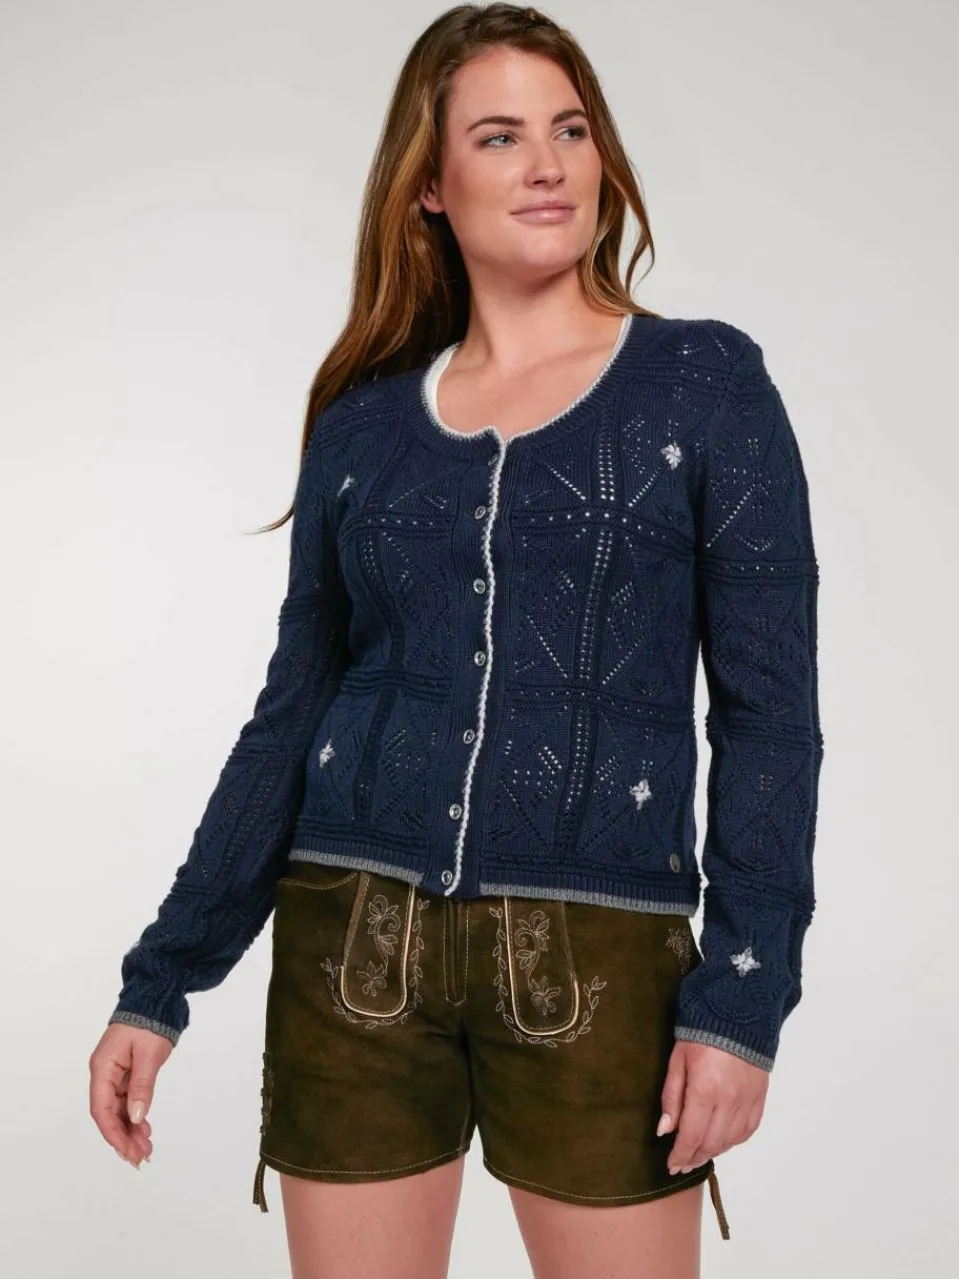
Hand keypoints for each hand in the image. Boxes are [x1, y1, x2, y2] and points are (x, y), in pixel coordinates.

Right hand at [89, 1022, 172, 1167]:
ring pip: (118, 1110)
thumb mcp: (148, 1055)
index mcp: (103, 1067)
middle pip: (108, 1113)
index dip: (113, 1133)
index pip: (101, 1109)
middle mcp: (104, 1073)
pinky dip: (135, 1116)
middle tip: (140, 1157)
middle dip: (123, 1137)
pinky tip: (144, 1130)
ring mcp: (115, 1073)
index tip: (127, 1151)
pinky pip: (127, 1100)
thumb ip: (142, 1087)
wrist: (155, 999)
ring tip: (146, 1149)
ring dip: (130, 1130)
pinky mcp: (126, 1073)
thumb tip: (135, 1117)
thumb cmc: (150, 1022)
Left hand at [657, 1039, 768, 1174]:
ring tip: (698, 1154)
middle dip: (694, 1157)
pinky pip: (748, 1130)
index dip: (680, 1155)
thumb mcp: (677, 1061)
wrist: (738, 1014)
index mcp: (704, 1090)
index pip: (691, 1136)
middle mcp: (729, 1101)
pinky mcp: (760, 1098)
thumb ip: (671, 1098)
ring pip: (730, 1141)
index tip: (671, 1166)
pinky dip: (733, 1141)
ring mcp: (747, 1101)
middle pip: (711, 1143)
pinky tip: (722, 1141)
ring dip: (713, 1152)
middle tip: (682, 1164)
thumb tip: (664, 1131)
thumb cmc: (700, 1035)